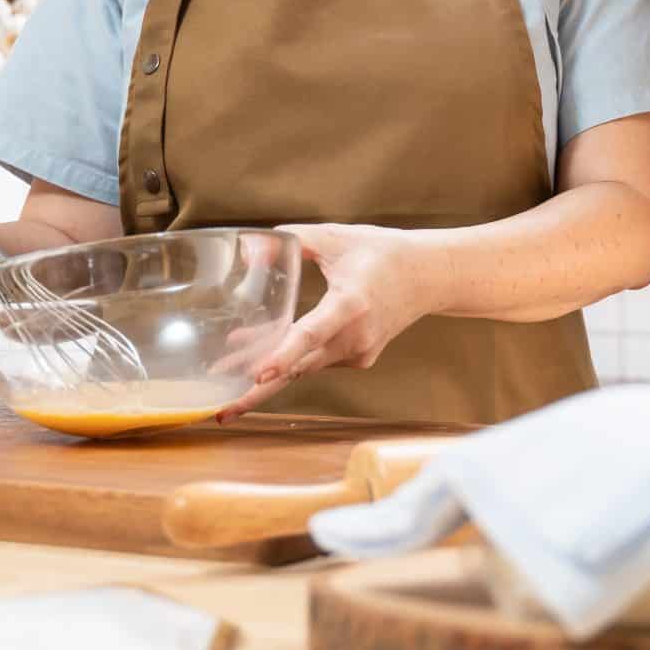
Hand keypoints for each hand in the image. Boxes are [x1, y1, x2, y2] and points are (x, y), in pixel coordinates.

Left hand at [219, 223, 444, 417]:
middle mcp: (355, 336)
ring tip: (223, 375)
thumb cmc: (381, 252)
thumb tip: (249, 250)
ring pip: (303, 367)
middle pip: (299, 367)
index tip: (258, 374)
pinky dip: (290, 360)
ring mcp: (358, 352)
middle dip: (258, 388)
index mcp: (350, 304)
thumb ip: (293, 241)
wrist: (427, 275)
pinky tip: (259, 356)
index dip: (283, 355)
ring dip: (266, 372)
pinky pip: (316, 362)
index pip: (311, 334)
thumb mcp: (335, 238)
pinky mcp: (358, 358)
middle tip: (222, 411)